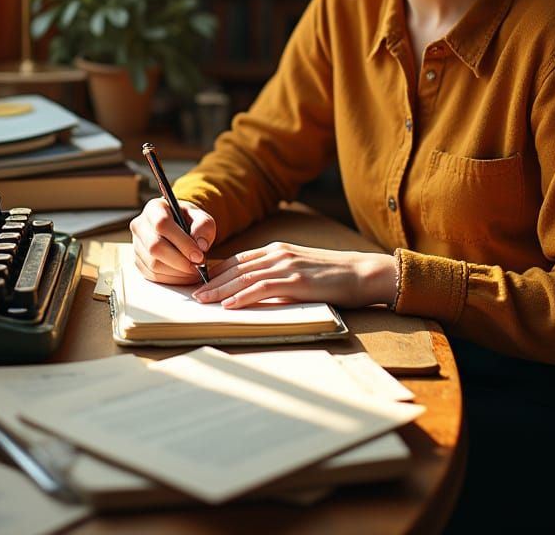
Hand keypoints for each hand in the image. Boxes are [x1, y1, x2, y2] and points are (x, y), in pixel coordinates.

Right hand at [129, 196, 216, 284]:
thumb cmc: (188, 221)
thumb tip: (201, 245)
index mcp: (154, 208)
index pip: (162, 224)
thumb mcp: (200, 217)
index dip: (181, 242)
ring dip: (178, 272)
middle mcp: (140, 226)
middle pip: (154, 247)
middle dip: (180, 261)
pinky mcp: (139, 261)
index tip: (199, 255)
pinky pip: (153, 275)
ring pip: (153, 264)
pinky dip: (172, 279)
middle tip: (198, 266)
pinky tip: (185, 275)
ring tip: (195, 271)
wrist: (179, 228)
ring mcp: (137, 245)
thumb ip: (204, 226)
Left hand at [192, 242, 395, 308]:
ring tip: (202, 301)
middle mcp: (278, 253)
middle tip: (192, 294)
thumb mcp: (300, 270)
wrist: (362, 272)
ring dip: (220, 290)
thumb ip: (278, 276)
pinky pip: (263, 288)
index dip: (217, 271)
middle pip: (236, 267)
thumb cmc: (334, 276)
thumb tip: (256, 291)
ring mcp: (287, 265)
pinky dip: (243, 296)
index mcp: (277, 250)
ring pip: (244, 277)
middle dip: (212, 281)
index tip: (200, 282)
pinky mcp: (296, 280)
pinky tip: (229, 305)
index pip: (239, 260)